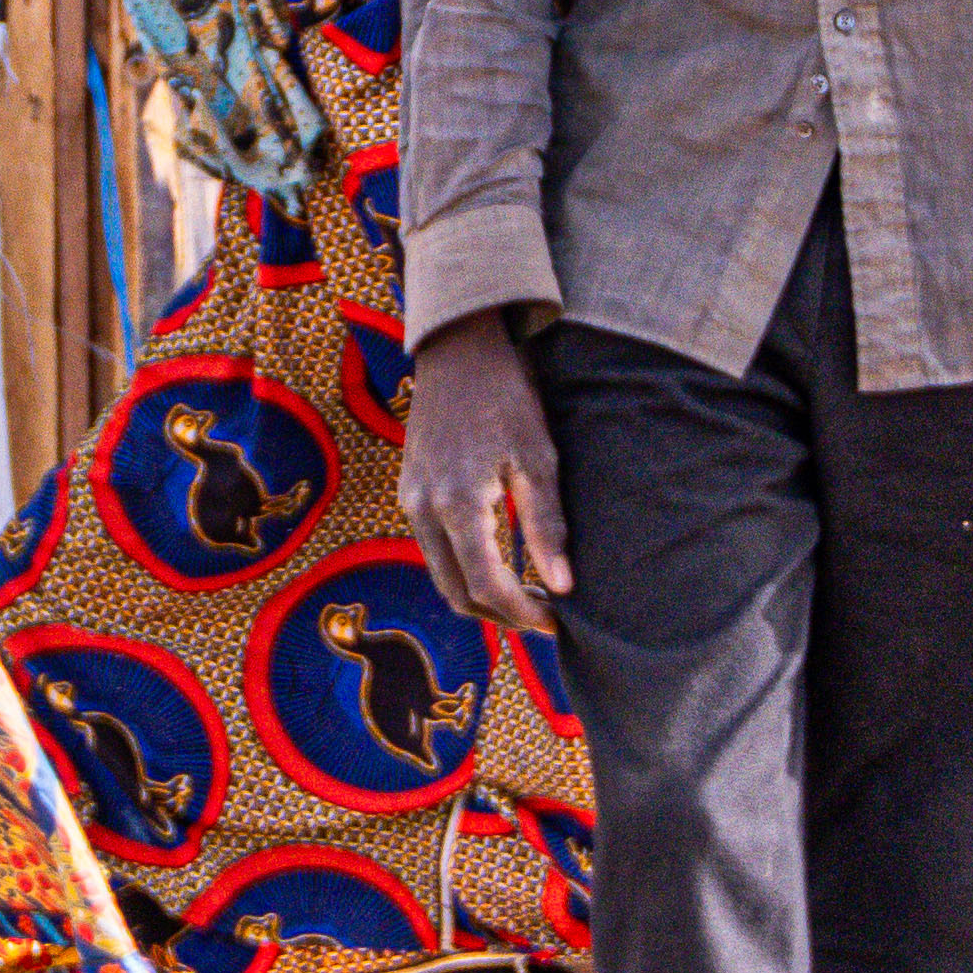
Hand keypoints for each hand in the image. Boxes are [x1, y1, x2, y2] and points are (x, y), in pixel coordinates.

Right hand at [399, 314, 575, 633]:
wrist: (458, 350)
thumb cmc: (506, 398)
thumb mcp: (538, 458)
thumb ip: (546, 526)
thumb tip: (562, 587)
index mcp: (458, 503)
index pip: (485, 585)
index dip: (521, 613)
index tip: (555, 622)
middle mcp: (424, 509)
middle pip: (457, 592)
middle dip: (500, 614)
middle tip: (545, 615)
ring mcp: (411, 501)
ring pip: (442, 575)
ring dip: (482, 595)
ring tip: (528, 593)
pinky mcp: (410, 492)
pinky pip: (434, 549)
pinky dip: (465, 568)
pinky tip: (501, 559)